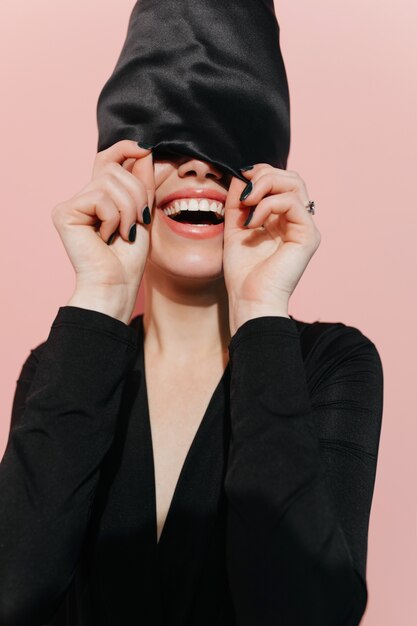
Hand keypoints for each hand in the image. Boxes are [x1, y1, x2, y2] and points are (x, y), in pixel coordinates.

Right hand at [51, 140, 154, 323]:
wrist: (117, 284)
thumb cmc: (129, 258)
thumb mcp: (142, 214)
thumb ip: (144, 183)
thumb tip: (150, 152)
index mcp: (100, 196)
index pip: (109, 159)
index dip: (125, 148)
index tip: (145, 148)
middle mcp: (82, 196)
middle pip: (115, 169)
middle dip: (137, 193)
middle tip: (137, 221)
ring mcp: (71, 204)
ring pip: (110, 181)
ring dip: (128, 209)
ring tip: (123, 233)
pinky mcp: (64, 212)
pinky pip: (100, 197)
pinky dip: (113, 218)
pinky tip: (107, 236)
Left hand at [223, 164, 320, 334]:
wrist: (250, 300)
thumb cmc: (243, 274)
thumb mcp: (235, 228)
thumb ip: (238, 202)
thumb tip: (242, 175)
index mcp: (283, 219)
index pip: (281, 181)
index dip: (261, 173)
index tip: (240, 179)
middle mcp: (298, 221)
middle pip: (291, 177)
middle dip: (264, 175)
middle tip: (244, 193)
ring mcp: (305, 228)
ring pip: (294, 184)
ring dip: (265, 185)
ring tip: (246, 204)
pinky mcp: (308, 235)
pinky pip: (292, 202)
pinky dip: (268, 204)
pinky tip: (253, 221)